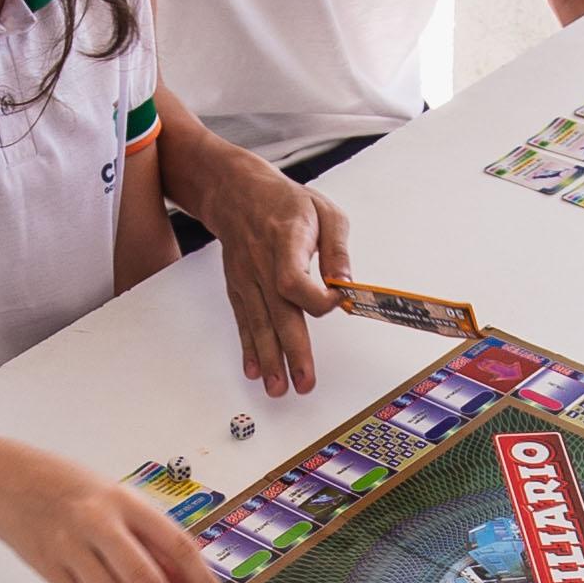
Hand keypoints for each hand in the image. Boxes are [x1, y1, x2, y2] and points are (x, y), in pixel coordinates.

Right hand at [0, 445, 227, 582]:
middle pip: (146, 580)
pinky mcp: (48, 567)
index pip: (177, 546)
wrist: (6, 480)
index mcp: (124, 501)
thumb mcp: (118, 500)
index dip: (203, 582)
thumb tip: (189, 582)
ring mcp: (70, 547)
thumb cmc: (69, 487)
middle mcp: (98, 523)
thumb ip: (151, 540)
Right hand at [193, 162, 350, 399]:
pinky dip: (248, 348)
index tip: (334, 302)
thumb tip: (346, 282)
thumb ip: (337, 249)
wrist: (238, 194)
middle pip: (277, 312)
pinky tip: (254, 371)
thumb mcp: (324, 211)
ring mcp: (247, 279)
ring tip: (277, 388)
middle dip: (291, 351)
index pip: (293, 279)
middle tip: (303, 382)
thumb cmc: (285, 202)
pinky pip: (243, 322)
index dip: (315, 298)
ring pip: (258, 324)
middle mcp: (261, 264)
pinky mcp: (239, 289)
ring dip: (268, 359)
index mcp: (284, 241)